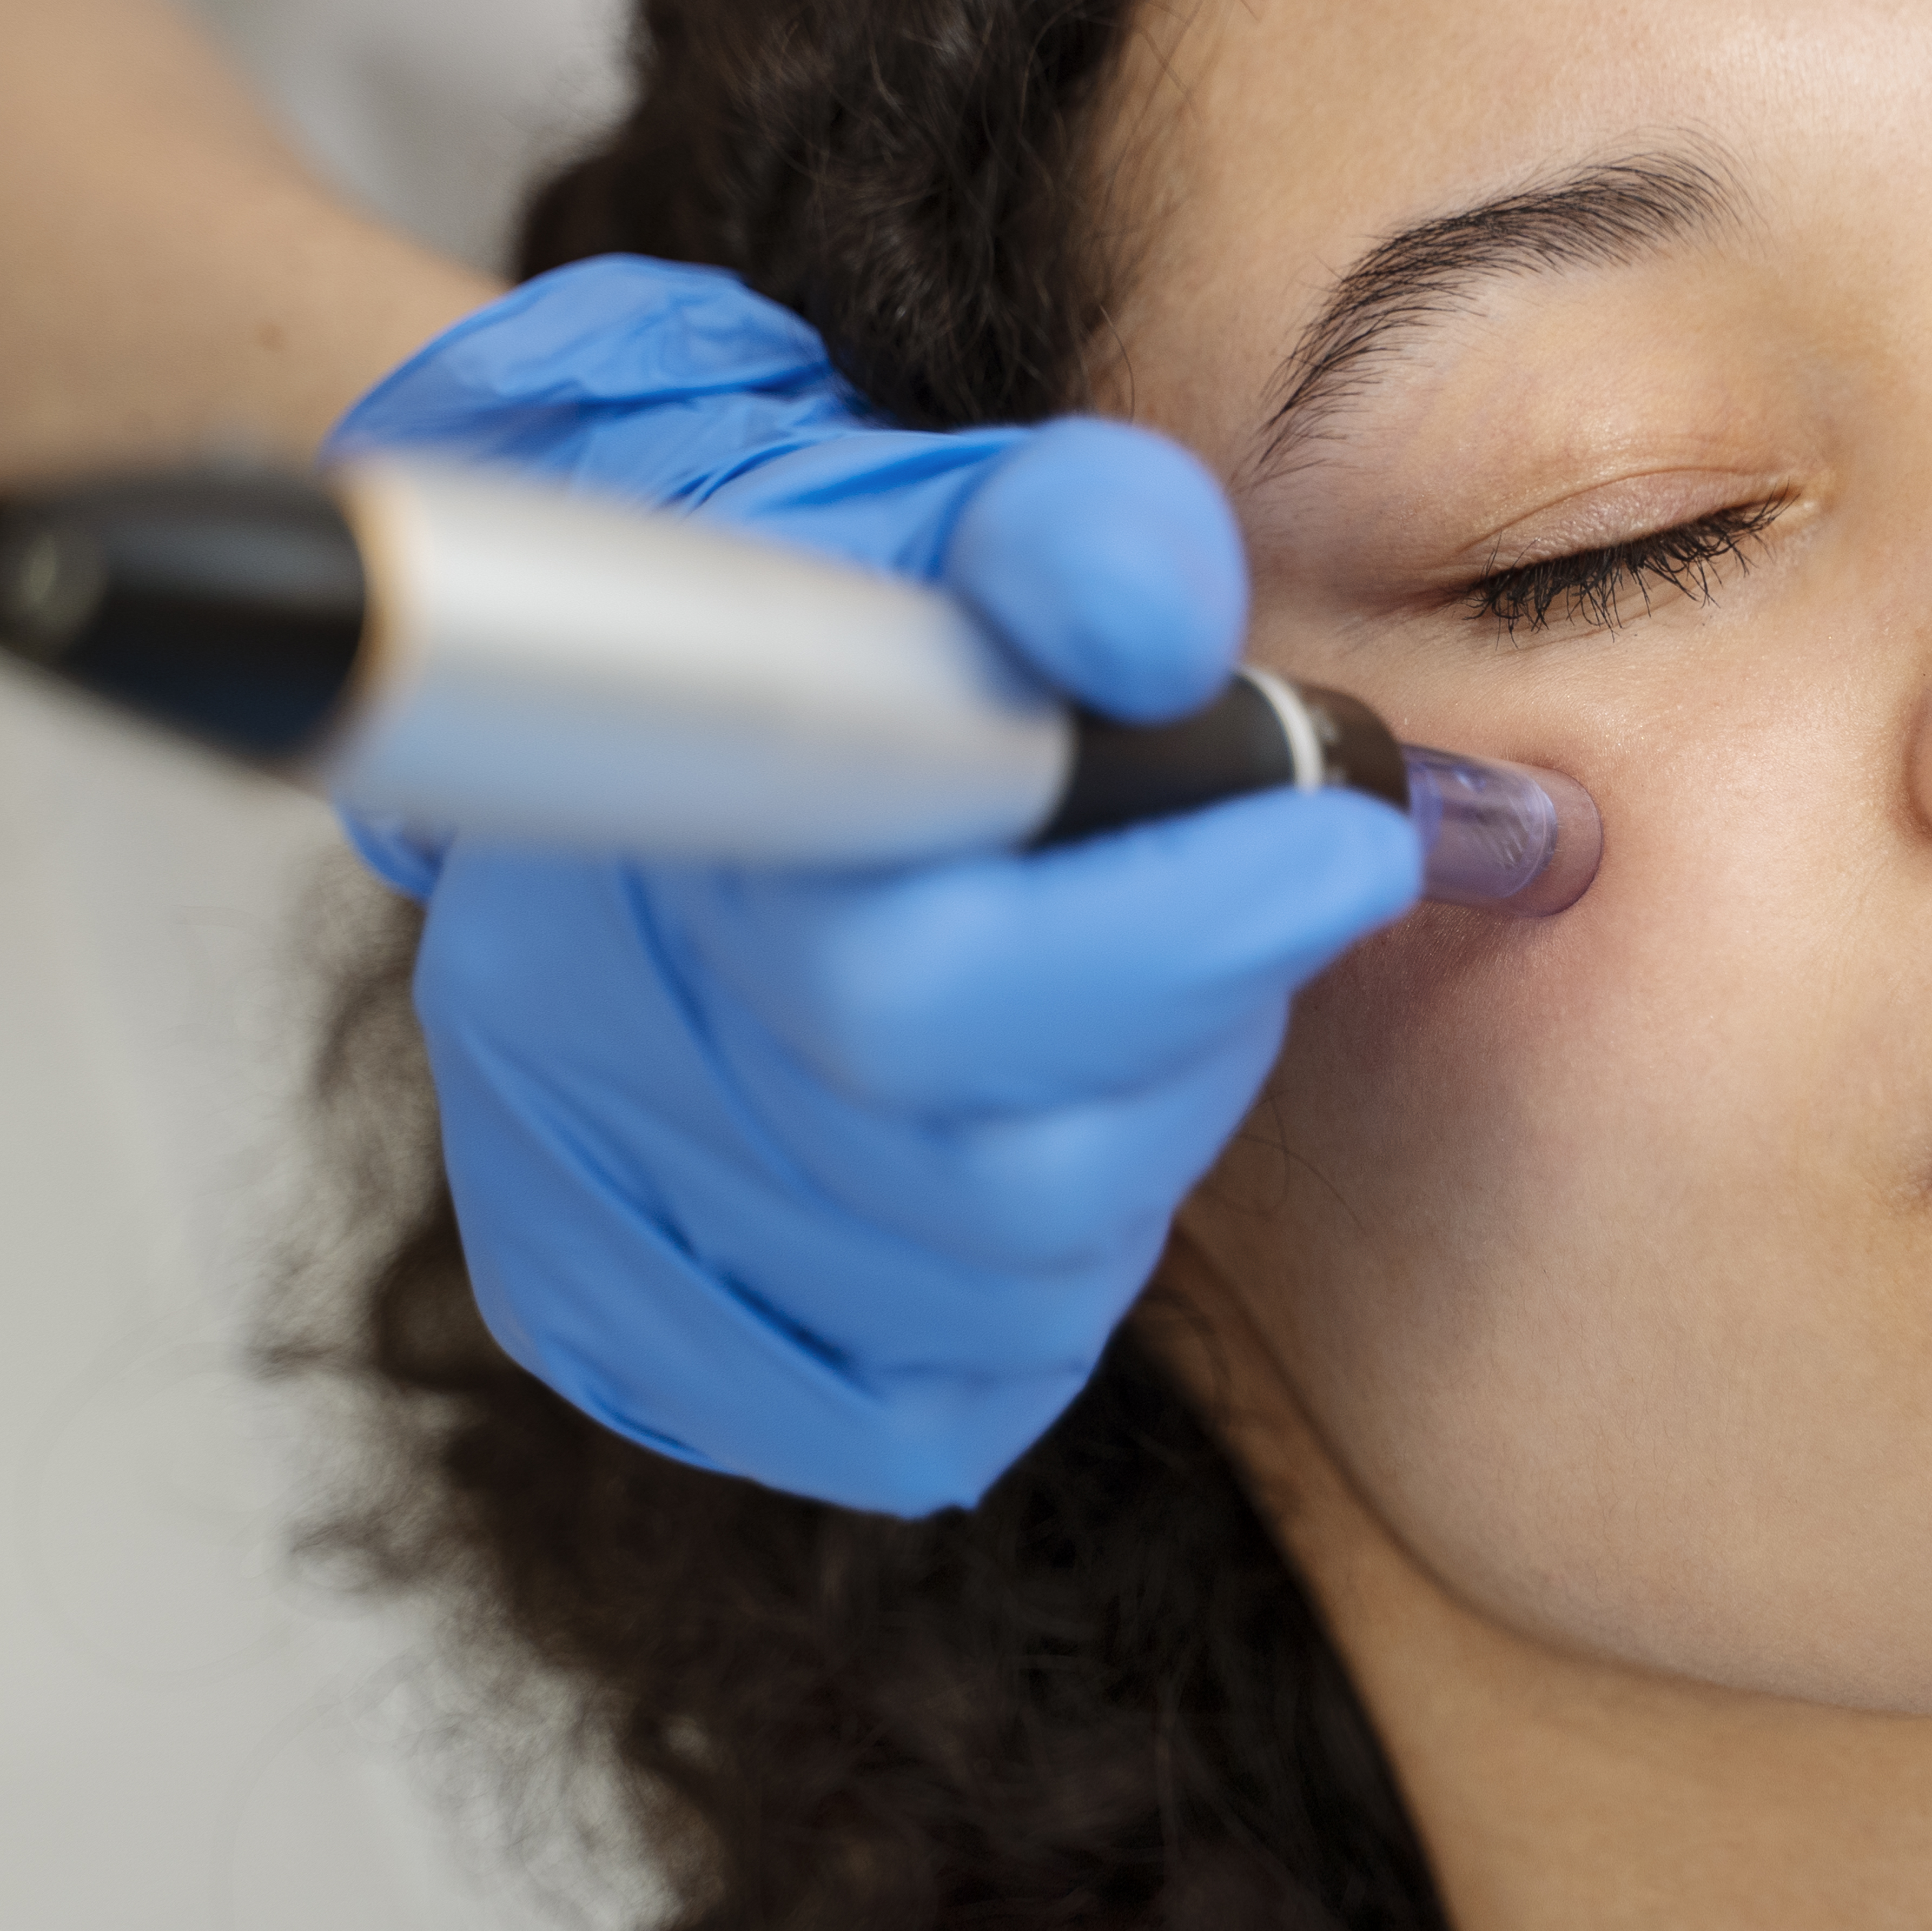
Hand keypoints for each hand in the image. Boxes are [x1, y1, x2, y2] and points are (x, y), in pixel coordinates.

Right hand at [330, 255, 1419, 1509]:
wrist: (637, 690)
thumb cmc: (858, 607)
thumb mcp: (981, 512)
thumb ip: (1089, 539)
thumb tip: (1153, 619)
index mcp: (680, 837)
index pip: (936, 988)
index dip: (1180, 943)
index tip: (1346, 849)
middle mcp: (588, 1036)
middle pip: (996, 1173)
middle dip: (1192, 1045)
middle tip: (1256, 918)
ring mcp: (585, 1196)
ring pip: (984, 1306)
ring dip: (1123, 1173)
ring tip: (1126, 1029)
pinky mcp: (596, 1317)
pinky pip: (905, 1417)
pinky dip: (1017, 1327)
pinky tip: (1028, 1170)